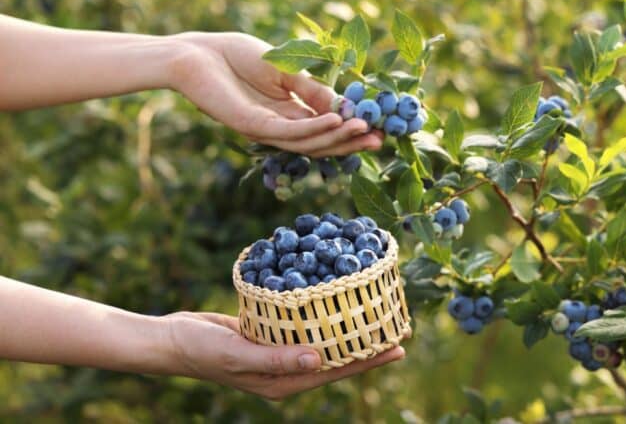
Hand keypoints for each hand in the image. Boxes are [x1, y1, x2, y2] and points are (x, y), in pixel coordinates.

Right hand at [164, 311, 404, 399]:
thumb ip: (278, 358)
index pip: (336, 370)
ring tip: (374, 313)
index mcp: (284, 381)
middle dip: (366, 344)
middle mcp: (286, 368)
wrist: (173, 338)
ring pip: (322, 338)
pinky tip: (334, 300)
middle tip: (397, 328)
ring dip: (346, 326)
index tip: (397, 347)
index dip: (367, 360)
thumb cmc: (202, 350)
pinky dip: (322, 314)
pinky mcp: (269, 333)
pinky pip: (303, 324)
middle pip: (336, 356)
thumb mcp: (239, 354)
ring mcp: (279, 350)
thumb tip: (320, 358)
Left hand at [168, 32, 383, 156]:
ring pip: (308, 143)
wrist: (196, 54)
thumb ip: (313, 89)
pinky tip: (336, 121)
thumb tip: (344, 106)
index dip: (350, 130)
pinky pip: (290, 131)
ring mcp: (266, 130)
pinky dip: (315, 128)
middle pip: (320, 143)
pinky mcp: (253, 126)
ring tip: (366, 131)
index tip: (378, 128)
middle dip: (350, 142)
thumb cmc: (236, 56)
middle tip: (380, 141)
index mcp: (287, 114)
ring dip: (338, 138)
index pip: (324, 129)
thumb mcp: (285, 70)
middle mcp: (279, 128)